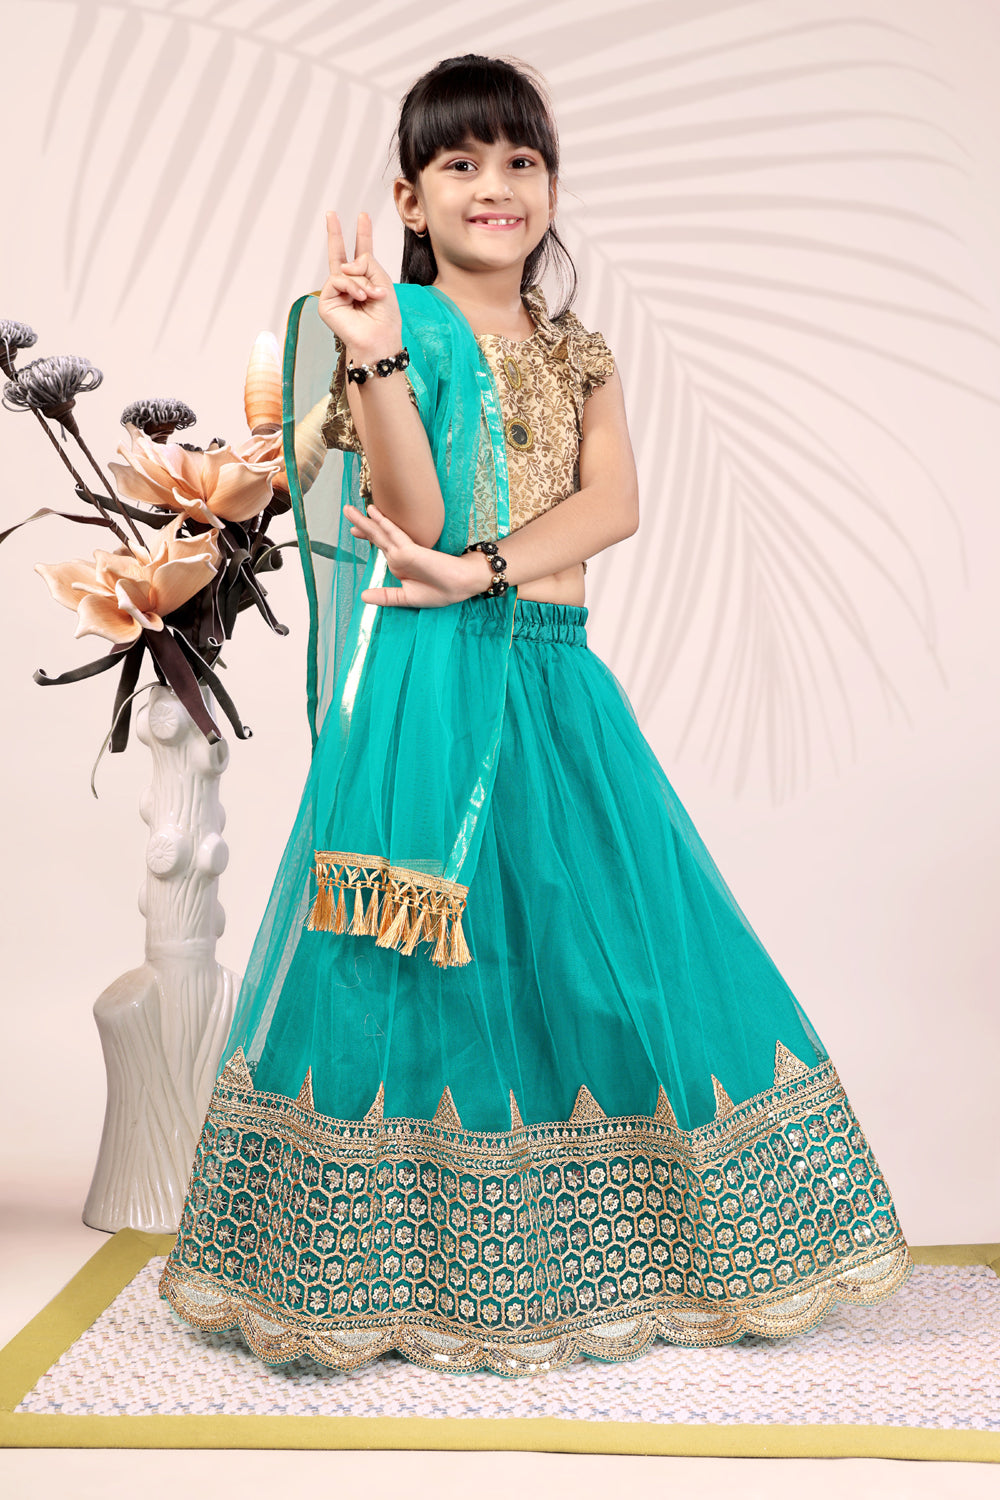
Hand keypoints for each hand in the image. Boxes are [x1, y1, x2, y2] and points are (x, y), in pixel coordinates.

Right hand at [318, 212, 401, 357]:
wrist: (380, 338)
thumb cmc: (385, 316)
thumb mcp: (382, 281)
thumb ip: (367, 263)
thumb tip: (345, 264)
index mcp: (364, 280)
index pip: (362, 253)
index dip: (363, 234)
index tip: (363, 216)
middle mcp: (348, 285)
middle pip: (339, 254)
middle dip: (335, 233)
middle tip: (331, 214)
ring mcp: (335, 293)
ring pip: (345, 270)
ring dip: (362, 283)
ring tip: (372, 296)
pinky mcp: (326, 302)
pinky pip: (337, 281)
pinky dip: (352, 288)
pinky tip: (360, 298)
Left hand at [345, 503, 492, 607]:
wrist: (461, 586)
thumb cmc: (439, 591)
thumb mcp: (406, 597)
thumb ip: (385, 596)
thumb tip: (362, 596)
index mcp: (399, 563)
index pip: (380, 546)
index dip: (366, 536)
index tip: (353, 530)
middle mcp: (400, 554)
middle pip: (377, 536)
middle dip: (361, 523)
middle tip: (346, 510)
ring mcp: (405, 551)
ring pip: (382, 533)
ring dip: (367, 520)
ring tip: (352, 509)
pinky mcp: (412, 550)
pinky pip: (395, 535)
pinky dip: (384, 524)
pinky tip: (373, 514)